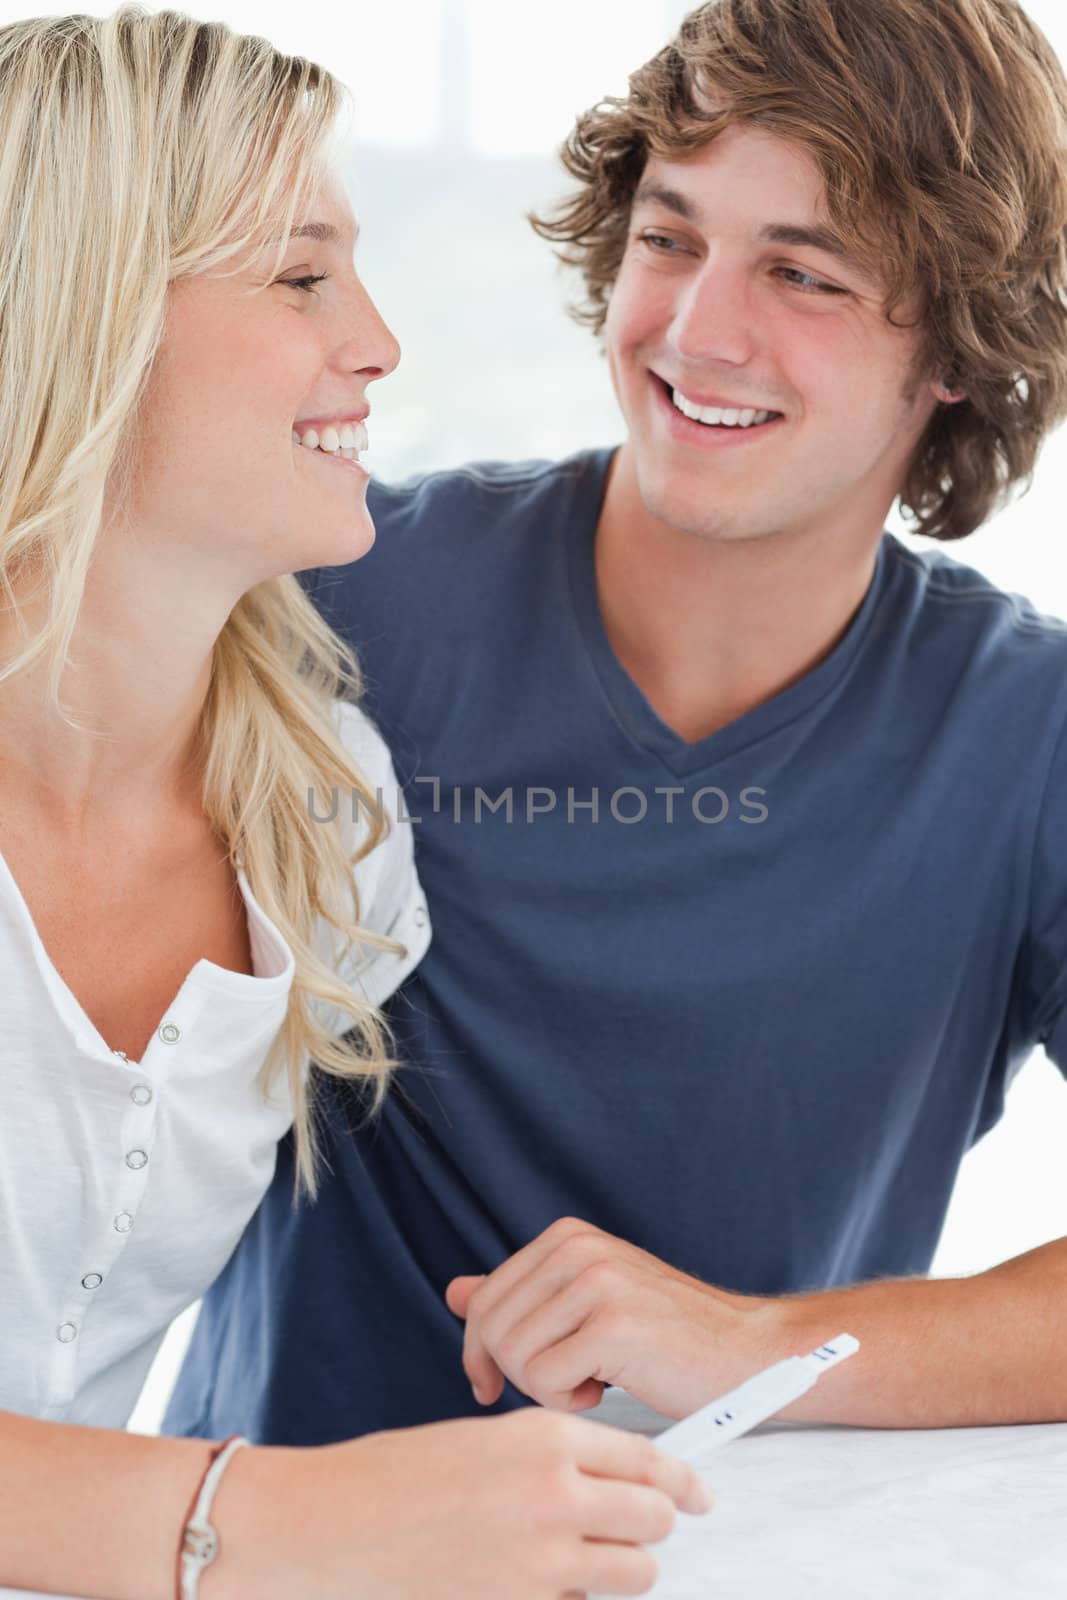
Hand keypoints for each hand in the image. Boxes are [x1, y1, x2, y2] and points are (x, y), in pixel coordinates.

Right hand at [213, 1407, 711, 1598]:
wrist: (333, 1527)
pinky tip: (535, 1579)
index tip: (698, 1491)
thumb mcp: (486, 1440)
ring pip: (633, 1573)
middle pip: (654, 1520)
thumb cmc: (395, 1476)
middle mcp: (556, 1497)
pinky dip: (572, 1595)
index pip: (649, 1459)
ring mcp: (543, 1564)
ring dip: (622, 1565)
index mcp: (546, 1440)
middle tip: (637, 1523)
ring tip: (586, 1553)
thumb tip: (605, 1473)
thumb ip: (552, 1455)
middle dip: (652, 1522)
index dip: (683, 1478)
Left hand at [446, 1216, 780, 1418]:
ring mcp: (596, 1283)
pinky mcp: (614, 1325)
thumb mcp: (585, 1302)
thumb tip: (456, 1291)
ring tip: (591, 1381)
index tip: (492, 1383)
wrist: (743, 1351)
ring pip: (514, 1357)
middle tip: (563, 1383)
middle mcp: (576, 1248)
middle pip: (491, 1330)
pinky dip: (569, 1401)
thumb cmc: (666, 1335)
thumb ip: (522, 1297)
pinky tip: (606, 1389)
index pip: (483, 1300)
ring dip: (546, 1389)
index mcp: (565, 1237)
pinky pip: (546, 1381)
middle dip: (513, 1375)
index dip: (480, 1352)